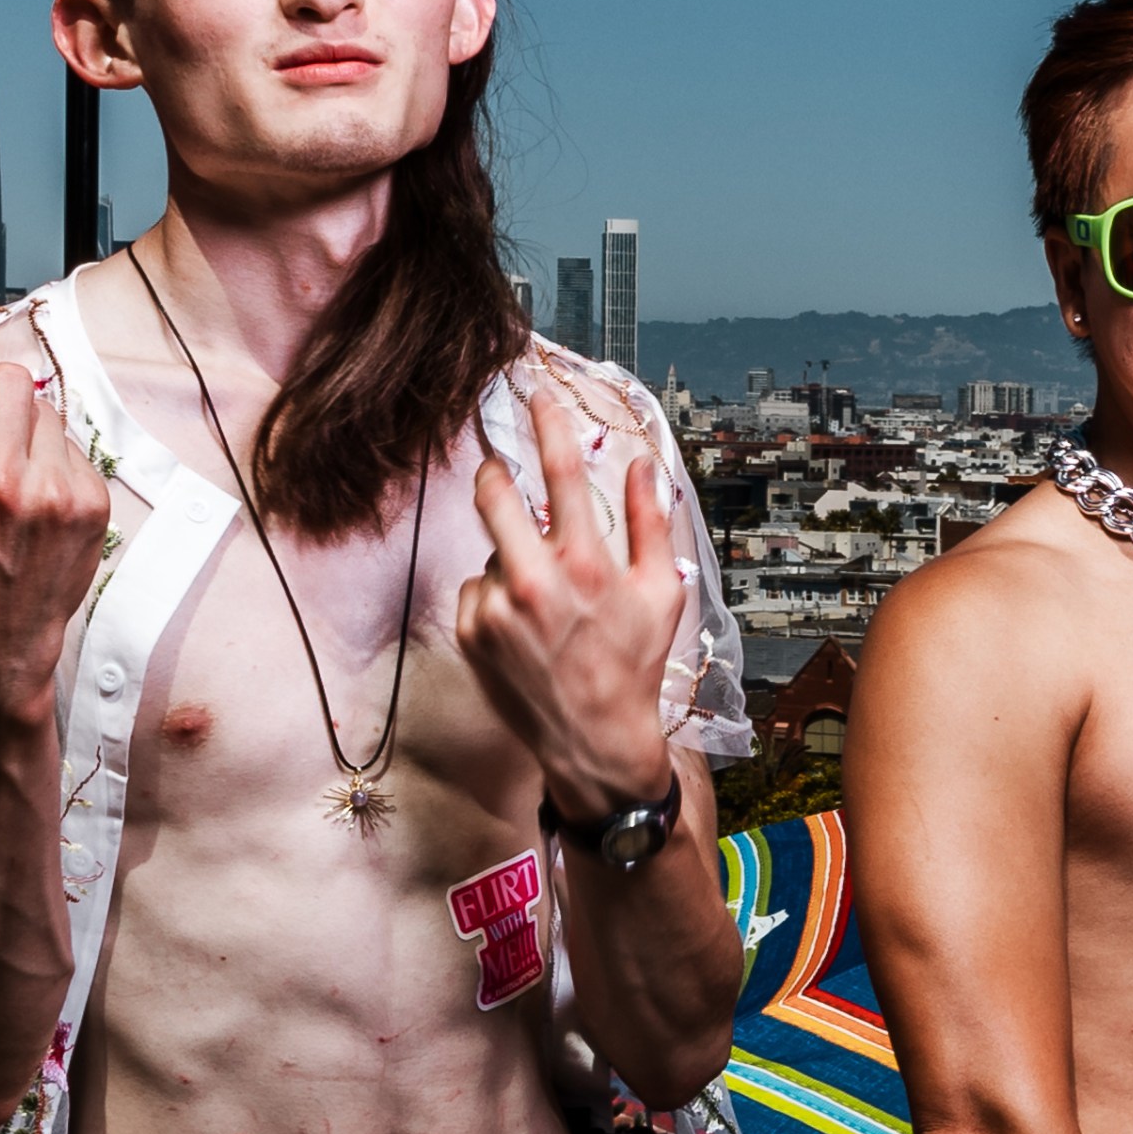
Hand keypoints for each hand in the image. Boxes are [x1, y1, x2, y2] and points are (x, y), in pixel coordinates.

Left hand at [459, 385, 685, 823]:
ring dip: (510, 556)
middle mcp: (537, 580)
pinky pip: (476, 588)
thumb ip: (652, 522)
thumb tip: (643, 464)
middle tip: (498, 473)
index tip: (535, 395)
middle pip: (495, 494)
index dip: (547, 424)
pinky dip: (495, 596)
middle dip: (494, 476)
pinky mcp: (472, 631)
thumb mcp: (660, 592)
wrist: (594, 738)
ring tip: (541, 600)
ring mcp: (498, 607)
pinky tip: (523, 627)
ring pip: (491, 548)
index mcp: (588, 563)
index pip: (562, 472)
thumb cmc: (633, 665)